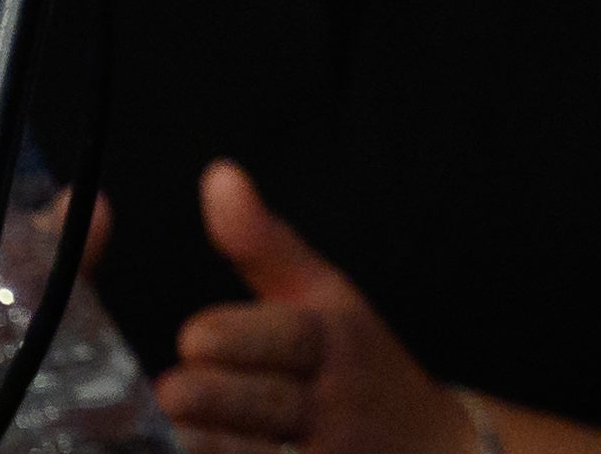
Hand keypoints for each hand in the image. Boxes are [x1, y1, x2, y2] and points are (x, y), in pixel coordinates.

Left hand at [155, 163, 462, 453]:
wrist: (432, 448)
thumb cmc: (358, 363)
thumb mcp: (324, 295)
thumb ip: (263, 243)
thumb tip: (217, 174)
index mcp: (332, 340)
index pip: (292, 338)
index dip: (242, 339)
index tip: (192, 338)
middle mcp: (330, 403)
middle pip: (273, 403)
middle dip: (221, 398)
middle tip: (170, 391)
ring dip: (216, 449)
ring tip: (168, 434)